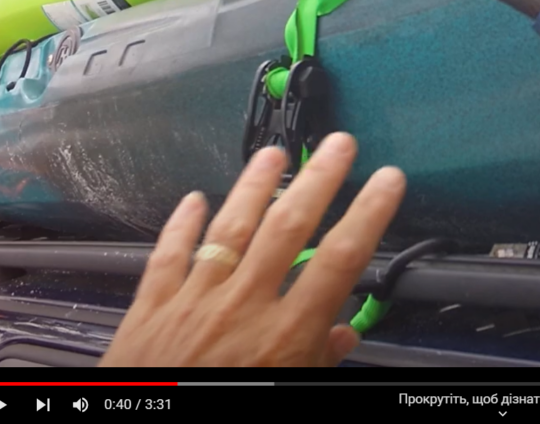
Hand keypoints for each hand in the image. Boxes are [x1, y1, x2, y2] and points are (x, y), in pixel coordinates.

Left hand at [100, 132, 405, 365]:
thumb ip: (317, 361)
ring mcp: (193, 301)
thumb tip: (342, 335)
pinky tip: (193, 198)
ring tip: (273, 153)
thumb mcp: (293, 391)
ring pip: (229, 230)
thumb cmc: (233, 407)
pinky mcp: (150, 308)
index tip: (388, 179)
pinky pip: (167, 257)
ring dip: (254, 187)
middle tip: (339, 143)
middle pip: (287, 229)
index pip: (339, 261)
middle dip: (318, 181)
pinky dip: (180, 225)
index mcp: (285, 334)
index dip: (368, 214)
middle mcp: (243, 306)